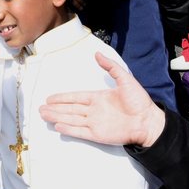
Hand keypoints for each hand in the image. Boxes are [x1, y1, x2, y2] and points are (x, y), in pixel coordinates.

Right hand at [39, 52, 165, 147]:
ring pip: (71, 119)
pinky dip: (68, 128)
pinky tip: (57, 125)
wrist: (148, 121)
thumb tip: (97, 54)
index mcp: (98, 98)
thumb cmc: (138, 100)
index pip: (76, 97)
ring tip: (43, 115)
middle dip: (55, 108)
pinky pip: (79, 131)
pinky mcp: (97, 134)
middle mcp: (94, 111)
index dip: (63, 97)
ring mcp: (95, 123)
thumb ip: (111, 67)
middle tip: (41, 108)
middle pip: (70, 109)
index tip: (50, 98)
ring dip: (57, 117)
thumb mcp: (125, 78)